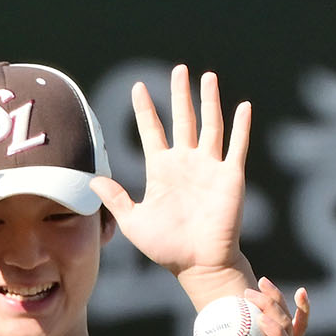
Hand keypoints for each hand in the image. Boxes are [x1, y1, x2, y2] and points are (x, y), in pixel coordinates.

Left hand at [93, 65, 252, 302]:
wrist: (198, 265)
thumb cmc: (167, 248)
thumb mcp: (134, 222)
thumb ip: (116, 199)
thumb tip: (92, 180)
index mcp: (162, 171)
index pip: (152, 131)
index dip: (145, 110)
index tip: (138, 87)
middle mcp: (186, 163)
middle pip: (183, 119)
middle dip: (180, 94)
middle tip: (178, 70)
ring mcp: (210, 168)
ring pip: (210, 125)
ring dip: (209, 100)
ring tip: (206, 76)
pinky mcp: (230, 176)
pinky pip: (237, 146)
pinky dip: (241, 126)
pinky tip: (243, 106)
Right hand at [191, 279, 308, 335]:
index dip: (276, 332)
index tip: (259, 318)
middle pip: (288, 327)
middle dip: (272, 307)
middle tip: (249, 294)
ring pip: (293, 320)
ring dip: (279, 300)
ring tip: (261, 282)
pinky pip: (298, 322)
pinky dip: (301, 307)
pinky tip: (300, 291)